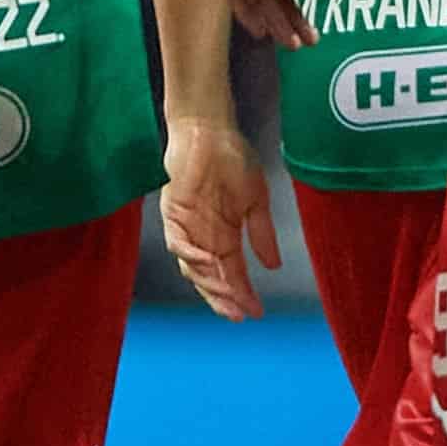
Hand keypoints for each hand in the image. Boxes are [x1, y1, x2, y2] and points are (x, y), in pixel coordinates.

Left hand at [162, 116, 278, 319]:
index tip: (257, 312)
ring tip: (226, 295)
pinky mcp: (172, 213)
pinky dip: (190, 256)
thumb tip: (273, 266)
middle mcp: (204, 237)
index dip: (244, 293)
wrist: (210, 130)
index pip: (233, 273)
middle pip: (210, 278)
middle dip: (223, 298)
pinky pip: (177, 242)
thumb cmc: (233, 158)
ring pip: (192, 267)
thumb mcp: (256, 199)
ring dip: (209, 283)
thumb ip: (262, 233)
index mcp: (225, 235)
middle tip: (237, 315)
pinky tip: (207, 264)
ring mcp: (187, 227)